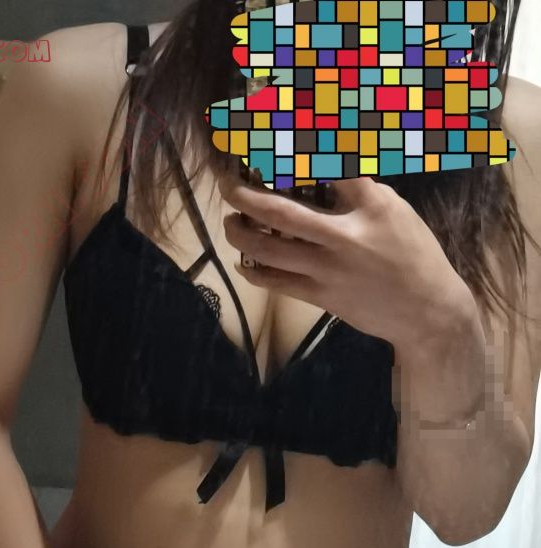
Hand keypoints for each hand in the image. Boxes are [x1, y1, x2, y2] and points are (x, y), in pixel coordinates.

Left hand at [218, 170, 471, 351]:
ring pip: (269, 250)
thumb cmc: (413, 254)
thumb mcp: (394, 210)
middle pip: (281, 213)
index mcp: (369, 205)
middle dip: (245, 195)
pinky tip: (244, 261)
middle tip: (226, 184)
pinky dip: (254, 270)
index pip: (329, 164)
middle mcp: (344, 235)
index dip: (295, 146)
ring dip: (241, 234)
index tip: (267, 131)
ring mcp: (328, 269)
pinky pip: (276, 282)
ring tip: (230, 222)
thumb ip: (357, 191)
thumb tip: (322, 170)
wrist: (426, 311)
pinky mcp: (320, 296)